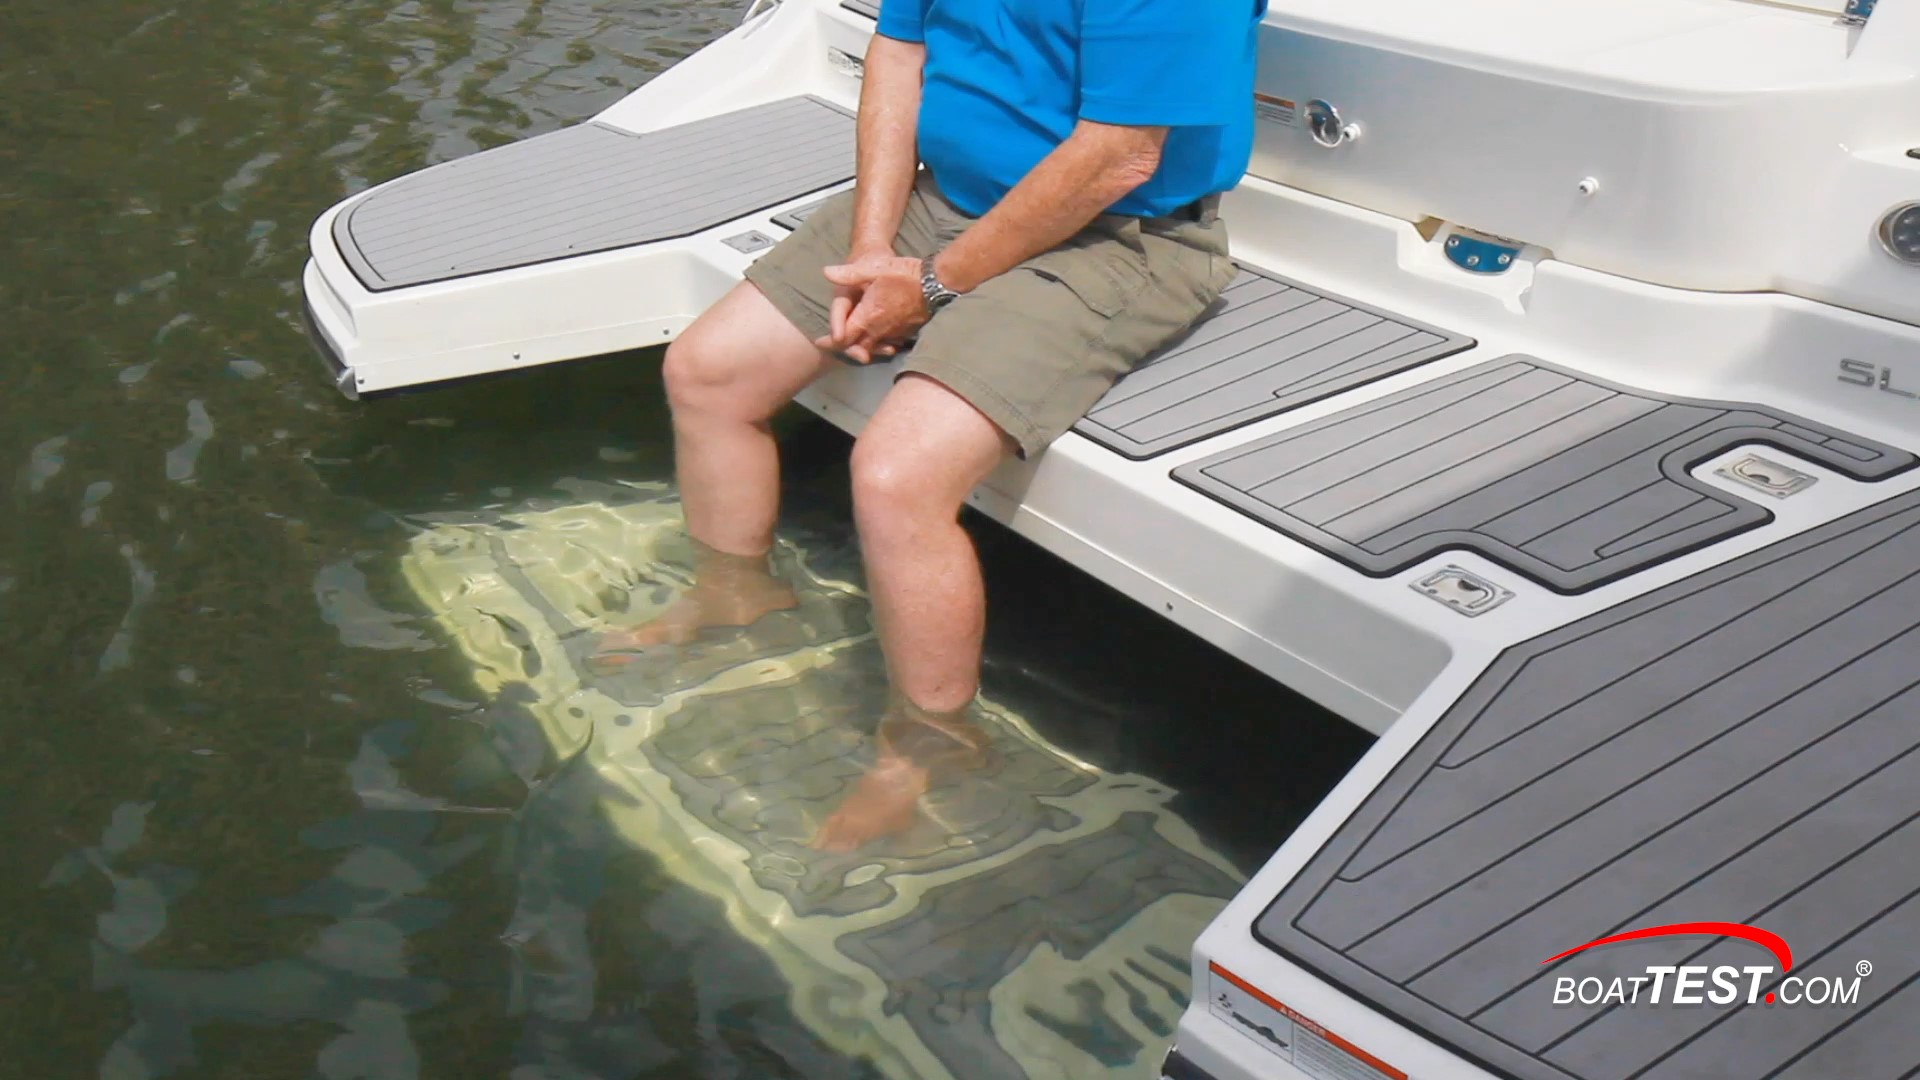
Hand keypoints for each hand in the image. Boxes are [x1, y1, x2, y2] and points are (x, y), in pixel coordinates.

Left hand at [814, 253, 931, 363]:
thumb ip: (848, 273)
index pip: (843, 337)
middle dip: (845, 348)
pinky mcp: (907, 333)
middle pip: (857, 348)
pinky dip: (879, 344)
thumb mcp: (874, 269)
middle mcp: (880, 330)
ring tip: (854, 343)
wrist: (937, 282)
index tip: (819, 341)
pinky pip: (888, 344)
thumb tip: (827, 272)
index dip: (829, 341)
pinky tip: (877, 337)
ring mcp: (895, 333)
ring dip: (862, 348)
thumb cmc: (905, 274)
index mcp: (868, 316)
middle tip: (835, 343)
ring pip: (873, 349)